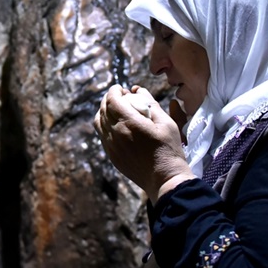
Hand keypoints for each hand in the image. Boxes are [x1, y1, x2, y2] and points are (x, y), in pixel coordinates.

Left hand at [93, 85, 194, 201]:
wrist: (164, 179)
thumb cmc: (169, 149)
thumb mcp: (166, 122)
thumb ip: (151, 103)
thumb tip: (138, 89)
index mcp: (129, 123)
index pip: (112, 99)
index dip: (114, 90)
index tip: (121, 88)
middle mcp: (115, 133)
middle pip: (103, 109)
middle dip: (109, 98)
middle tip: (120, 96)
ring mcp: (111, 146)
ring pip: (98, 123)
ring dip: (104, 111)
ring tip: (115, 109)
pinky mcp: (112, 156)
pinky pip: (102, 136)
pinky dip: (104, 125)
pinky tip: (115, 125)